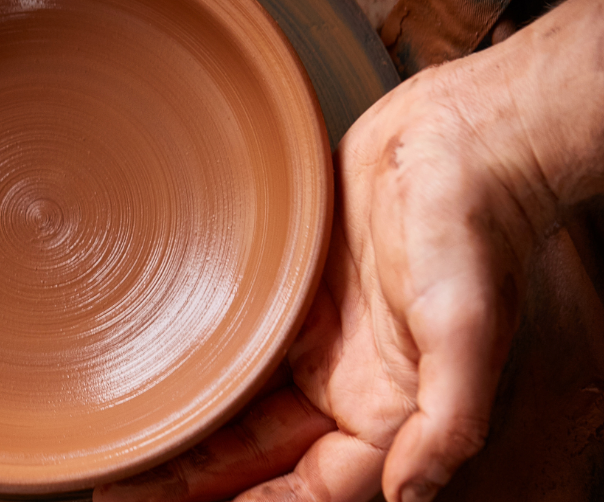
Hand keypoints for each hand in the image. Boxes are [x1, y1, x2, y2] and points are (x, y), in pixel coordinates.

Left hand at [96, 54, 554, 501]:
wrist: (463, 136)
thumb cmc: (478, 229)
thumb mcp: (468, 332)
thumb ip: (446, 421)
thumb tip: (413, 496)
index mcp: (386, 410)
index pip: (307, 489)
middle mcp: (346, 384)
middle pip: (257, 454)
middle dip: (194, 476)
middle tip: (125, 482)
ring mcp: (316, 338)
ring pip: (238, 404)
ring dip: (188, 427)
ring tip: (126, 439)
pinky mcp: (291, 293)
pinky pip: (235, 342)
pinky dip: (196, 362)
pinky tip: (148, 366)